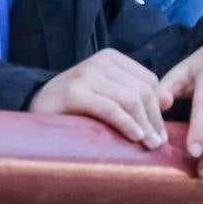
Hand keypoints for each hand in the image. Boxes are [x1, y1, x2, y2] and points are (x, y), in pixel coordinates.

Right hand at [30, 48, 170, 148]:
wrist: (34, 107)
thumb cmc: (74, 107)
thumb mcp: (108, 95)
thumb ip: (135, 95)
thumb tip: (168, 101)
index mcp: (113, 58)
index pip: (149, 82)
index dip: (158, 108)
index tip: (161, 133)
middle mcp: (101, 61)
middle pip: (143, 91)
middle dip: (154, 120)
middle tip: (158, 144)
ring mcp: (86, 74)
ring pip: (130, 99)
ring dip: (144, 125)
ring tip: (149, 145)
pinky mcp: (74, 92)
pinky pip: (110, 108)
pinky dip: (127, 124)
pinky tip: (135, 137)